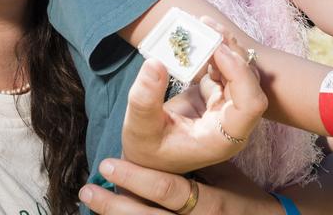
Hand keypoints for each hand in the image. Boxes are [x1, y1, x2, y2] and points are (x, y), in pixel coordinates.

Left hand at [80, 158, 275, 214]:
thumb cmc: (242, 197)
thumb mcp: (227, 175)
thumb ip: (199, 160)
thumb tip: (168, 125)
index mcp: (211, 204)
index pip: (170, 192)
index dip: (137, 179)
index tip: (109, 163)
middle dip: (116, 203)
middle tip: (89, 189)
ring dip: (114, 214)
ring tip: (89, 198)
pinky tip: (107, 214)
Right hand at [121, 25, 267, 173]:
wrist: (146, 156)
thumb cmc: (146, 151)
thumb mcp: (139, 128)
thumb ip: (144, 99)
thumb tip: (155, 62)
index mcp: (223, 138)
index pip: (251, 105)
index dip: (239, 74)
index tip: (217, 50)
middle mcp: (232, 122)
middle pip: (249, 82)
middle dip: (231, 51)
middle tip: (208, 27)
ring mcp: (226, 107)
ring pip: (238, 70)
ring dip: (223, 45)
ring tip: (203, 25)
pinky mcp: (216, 94)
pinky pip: (223, 67)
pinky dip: (213, 50)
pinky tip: (199, 35)